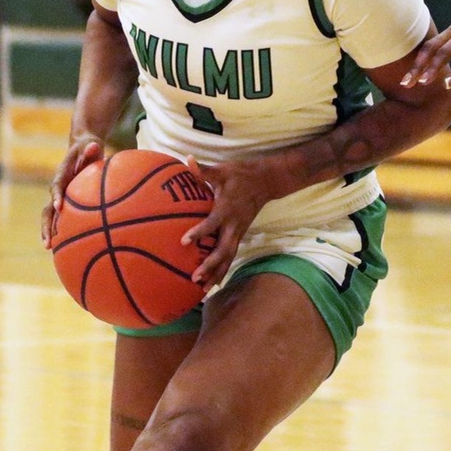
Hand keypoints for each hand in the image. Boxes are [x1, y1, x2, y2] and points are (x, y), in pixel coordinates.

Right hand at [42, 135, 103, 247]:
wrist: (82, 148)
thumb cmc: (88, 148)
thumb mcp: (91, 145)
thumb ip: (91, 149)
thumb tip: (94, 145)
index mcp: (62, 174)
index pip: (57, 186)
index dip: (57, 196)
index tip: (58, 207)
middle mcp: (58, 188)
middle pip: (47, 209)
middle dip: (46, 225)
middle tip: (47, 241)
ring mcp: (60, 197)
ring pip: (50, 217)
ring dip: (48, 231)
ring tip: (49, 247)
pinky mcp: (65, 203)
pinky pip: (61, 219)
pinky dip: (61, 231)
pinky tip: (67, 246)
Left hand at [180, 156, 277, 287]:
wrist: (267, 181)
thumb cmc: (240, 174)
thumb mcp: (222, 169)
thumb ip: (203, 170)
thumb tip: (186, 160)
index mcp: (226, 209)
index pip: (212, 224)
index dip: (199, 233)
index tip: (184, 242)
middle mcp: (234, 225)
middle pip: (223, 250)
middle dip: (210, 265)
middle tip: (195, 277)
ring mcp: (238, 232)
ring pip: (228, 257)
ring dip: (216, 273)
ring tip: (202, 290)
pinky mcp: (240, 235)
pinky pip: (231, 256)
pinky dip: (222, 270)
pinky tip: (213, 283)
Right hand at [400, 21, 450, 88]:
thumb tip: (446, 84)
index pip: (444, 53)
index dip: (433, 68)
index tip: (423, 83)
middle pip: (430, 48)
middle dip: (418, 67)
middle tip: (406, 83)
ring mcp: (449, 32)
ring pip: (427, 48)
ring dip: (417, 65)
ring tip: (406, 82)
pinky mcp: (446, 38)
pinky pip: (431, 49)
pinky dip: (423, 62)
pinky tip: (414, 75)